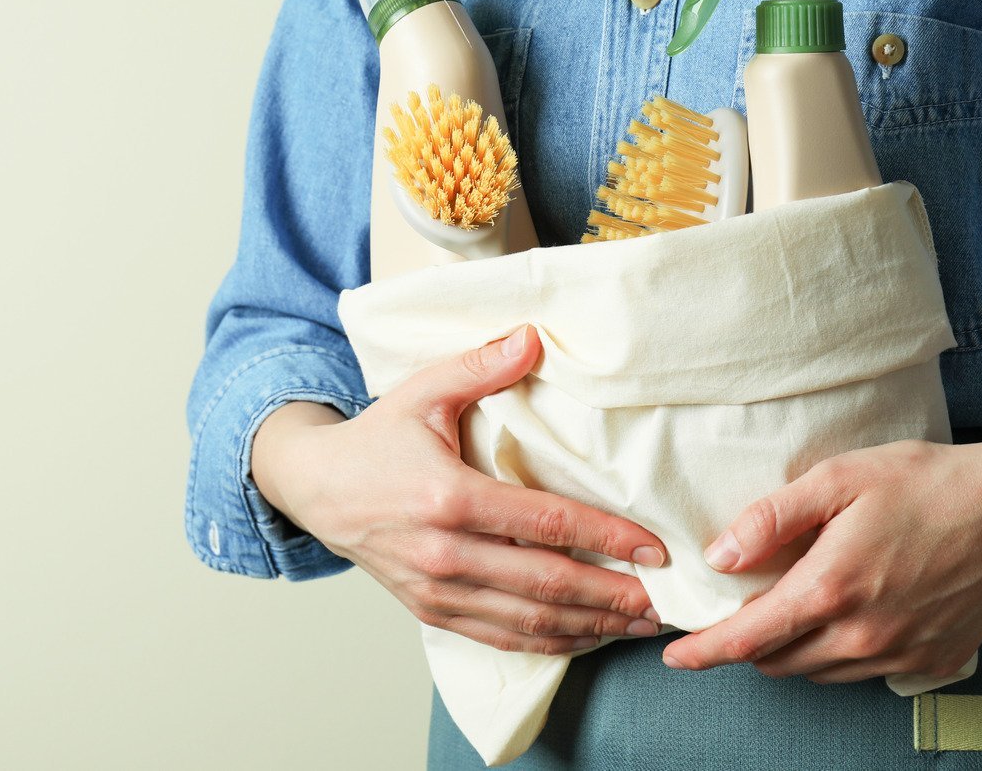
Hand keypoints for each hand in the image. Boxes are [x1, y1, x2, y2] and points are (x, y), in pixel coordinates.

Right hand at [252, 325, 668, 654]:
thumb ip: (480, 365)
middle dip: (614, 595)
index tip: (653, 548)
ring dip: (592, 627)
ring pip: (530, 621)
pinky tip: (587, 636)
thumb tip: (534, 337)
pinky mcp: (432, 612)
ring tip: (641, 624)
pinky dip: (550, 643)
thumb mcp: (422, 391)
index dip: (606, 537)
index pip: (546, 523)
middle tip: (665, 600)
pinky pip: (502, 638)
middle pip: (548, 584)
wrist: (316, 490)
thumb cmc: (375, 441)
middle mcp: (445, 554)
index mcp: (449, 498)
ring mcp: (438, 590)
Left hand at [661, 435, 981, 682]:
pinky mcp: (932, 662)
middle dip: (747, 645)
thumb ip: (771, 518)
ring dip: (792, 651)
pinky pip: (865, 673)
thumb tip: (720, 554)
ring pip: (820, 672)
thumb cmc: (926, 483)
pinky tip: (846, 616)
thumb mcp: (836, 479)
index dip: (704, 652)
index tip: (674, 657)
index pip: (748, 638)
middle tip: (737, 613)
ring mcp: (900, 655)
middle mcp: (863, 634)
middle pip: (778, 662)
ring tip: (790, 610)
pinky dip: (840, 654)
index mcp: (831, 589)